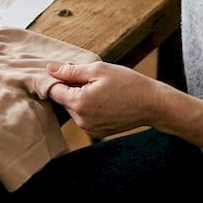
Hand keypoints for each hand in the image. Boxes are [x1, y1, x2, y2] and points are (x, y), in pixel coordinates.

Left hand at [46, 61, 164, 138]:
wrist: (152, 104)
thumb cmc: (128, 83)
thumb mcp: (99, 70)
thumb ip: (71, 70)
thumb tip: (49, 69)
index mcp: (79, 103)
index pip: (53, 90)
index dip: (57, 78)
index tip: (67, 71)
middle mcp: (81, 120)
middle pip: (63, 100)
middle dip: (72, 87)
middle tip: (92, 79)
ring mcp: (89, 129)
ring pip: (74, 108)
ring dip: (80, 97)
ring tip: (101, 90)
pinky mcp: (97, 133)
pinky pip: (84, 117)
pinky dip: (89, 107)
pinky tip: (105, 100)